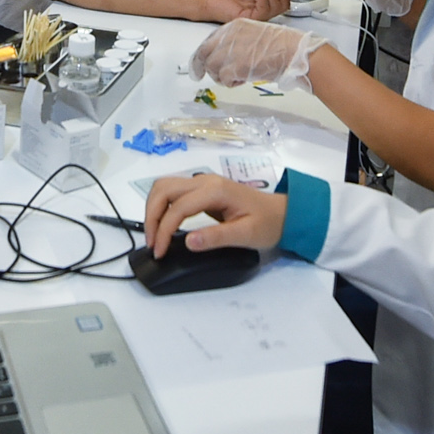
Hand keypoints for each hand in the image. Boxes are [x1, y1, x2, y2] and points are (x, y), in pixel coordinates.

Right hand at [142, 172, 287, 256]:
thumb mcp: (245, 234)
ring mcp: (203, 182)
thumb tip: (188, 242)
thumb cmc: (267, 223)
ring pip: (164, 187)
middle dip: (151, 216)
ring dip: (153, 209)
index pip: (178, 207)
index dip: (163, 230)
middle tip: (153, 244)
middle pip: (164, 189)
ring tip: (154, 235)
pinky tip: (163, 225)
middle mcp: (206, 180)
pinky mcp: (202, 189)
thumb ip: (216, 237)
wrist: (282, 213)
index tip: (160, 252)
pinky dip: (162, 206)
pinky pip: (173, 192)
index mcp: (216, 190)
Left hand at [187, 17, 316, 91]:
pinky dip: (231, 83)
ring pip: (212, 68)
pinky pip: (224, 79)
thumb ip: (239, 41)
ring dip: (220, 76)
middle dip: (202, 67)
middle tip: (200, 75)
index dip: (203, 54)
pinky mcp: (235, 66)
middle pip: (204, 54)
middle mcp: (229, 36)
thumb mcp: (256, 34)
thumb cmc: (282, 45)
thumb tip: (230, 55)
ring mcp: (231, 51)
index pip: (209, 40)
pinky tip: (242, 80)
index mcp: (235, 26)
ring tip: (234, 78)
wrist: (293, 52)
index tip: (200, 62)